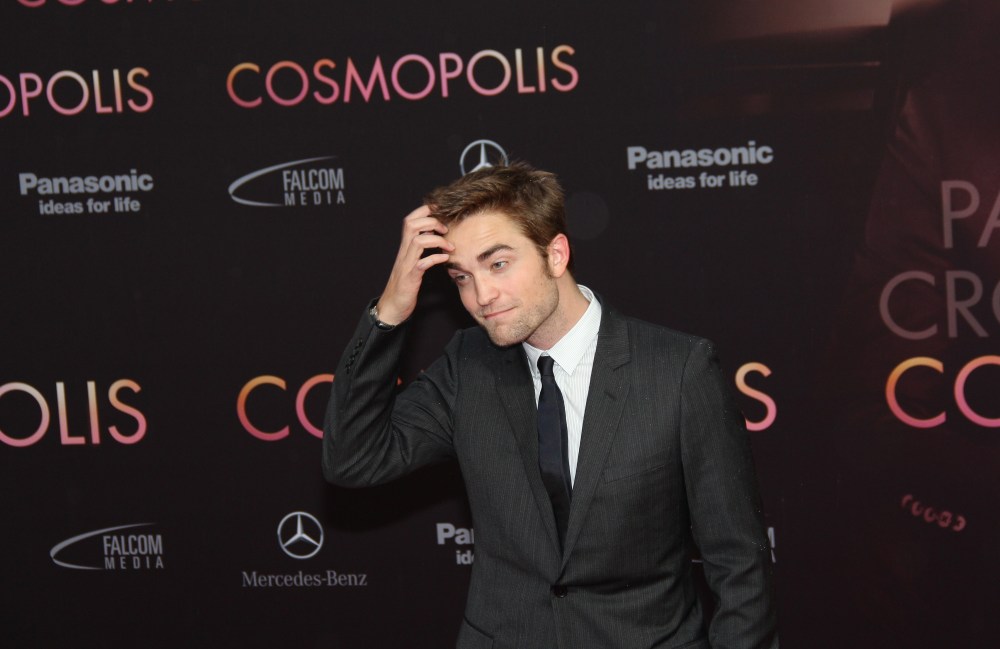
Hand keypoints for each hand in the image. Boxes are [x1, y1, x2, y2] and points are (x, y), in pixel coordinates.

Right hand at [375, 205, 453, 324]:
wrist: (392, 305)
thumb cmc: (405, 284)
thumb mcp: (412, 262)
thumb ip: (420, 248)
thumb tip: (433, 234)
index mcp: (405, 247)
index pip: (411, 220)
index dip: (425, 211)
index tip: (441, 213)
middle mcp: (404, 252)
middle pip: (412, 224)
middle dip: (431, 221)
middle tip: (446, 230)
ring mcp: (406, 264)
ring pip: (417, 241)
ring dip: (437, 240)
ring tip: (450, 246)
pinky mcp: (410, 278)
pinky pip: (422, 264)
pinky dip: (435, 259)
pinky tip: (445, 259)